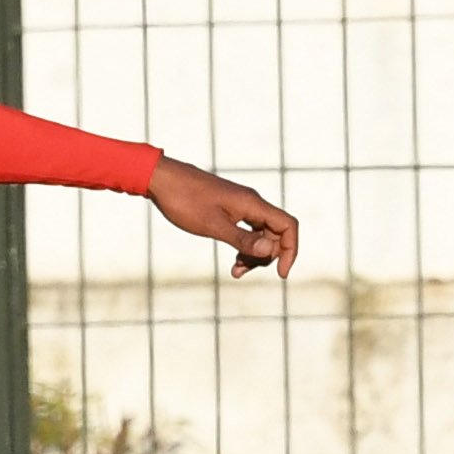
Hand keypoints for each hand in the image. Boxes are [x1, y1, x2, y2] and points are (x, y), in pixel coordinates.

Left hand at [148, 158, 300, 276]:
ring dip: (254, 255)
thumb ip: (243, 239)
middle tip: (243, 271)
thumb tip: (271, 251)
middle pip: (276, 233)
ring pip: (261, 234)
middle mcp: (251, 202)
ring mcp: (241, 205)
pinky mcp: (230, 208)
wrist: (162, 180)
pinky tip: (234, 261)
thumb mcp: (213, 226)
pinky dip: (244, 246)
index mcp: (252, 204)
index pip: (287, 226)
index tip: (281, 274)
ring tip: (236, 271)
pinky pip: (247, 230)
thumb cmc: (185, 200)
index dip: (291, 250)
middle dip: (267, 256)